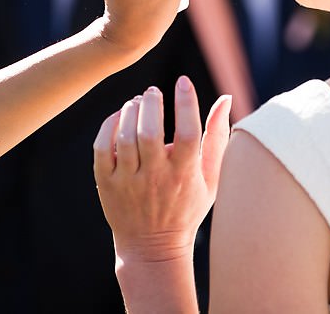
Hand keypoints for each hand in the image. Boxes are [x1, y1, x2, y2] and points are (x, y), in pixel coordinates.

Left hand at [94, 76, 231, 261]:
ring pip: (126, 137)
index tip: (183, 82)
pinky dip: (109, 126)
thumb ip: (216, 137)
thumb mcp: (210, 177)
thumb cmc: (186, 207)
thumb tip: (226, 98)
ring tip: (138, 102)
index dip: (187, 103)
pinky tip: (120, 116)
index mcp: (185, 175)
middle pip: (151, 133)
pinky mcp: (107, 184)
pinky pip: (102, 148)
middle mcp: (156, 178)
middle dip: (152, 104)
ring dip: (131, 111)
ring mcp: (129, 182)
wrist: (152, 247)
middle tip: (154, 92)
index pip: (188, 133)